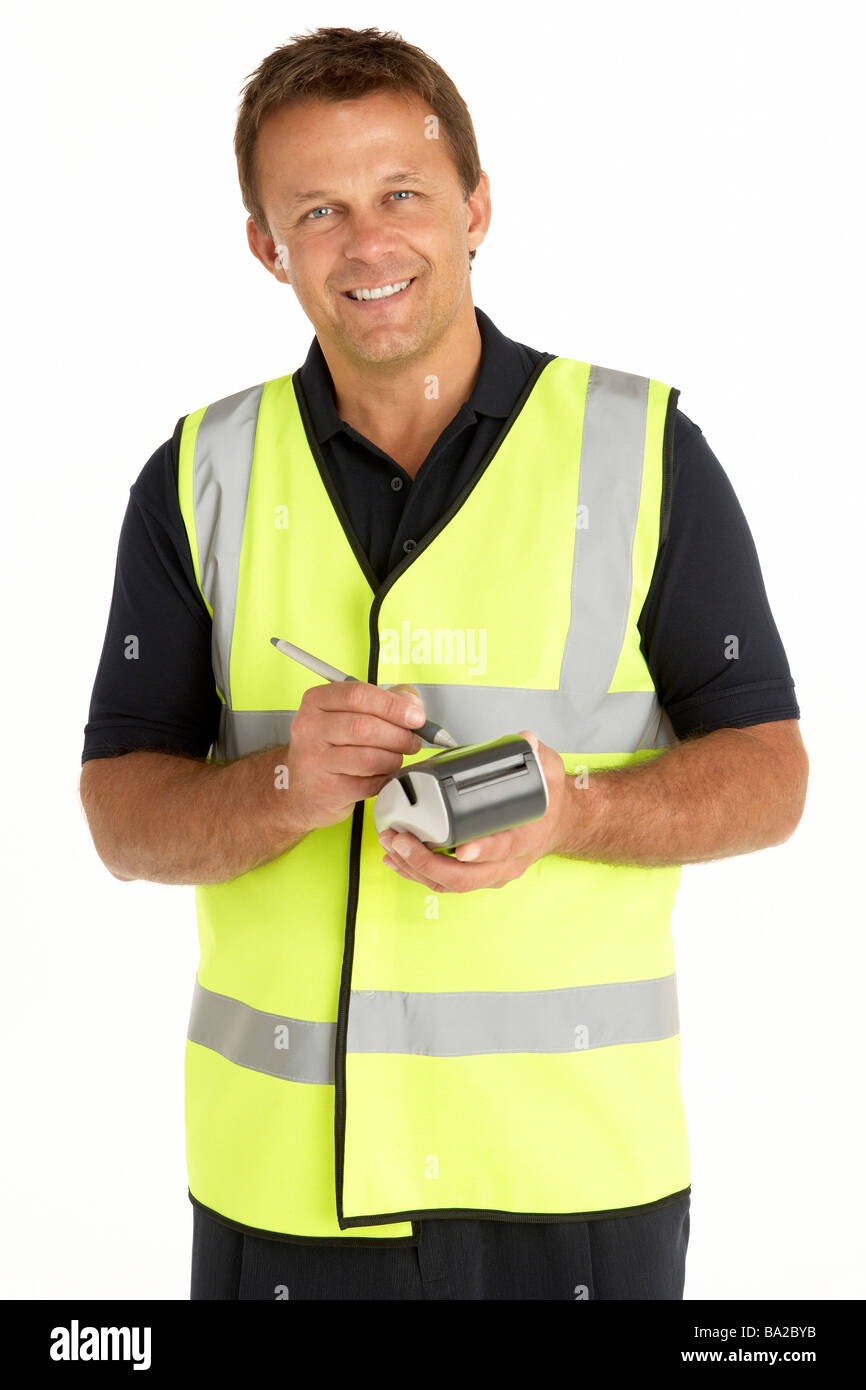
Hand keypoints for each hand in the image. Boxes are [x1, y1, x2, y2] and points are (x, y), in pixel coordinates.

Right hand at [287, 680, 425, 831]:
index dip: (393, 705)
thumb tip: (412, 704)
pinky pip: (369, 783)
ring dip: (394, 758)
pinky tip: (382, 775)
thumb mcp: (347, 715)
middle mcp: (310, 728)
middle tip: (412, 741)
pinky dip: (384, 779)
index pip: (357, 694)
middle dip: (399, 735)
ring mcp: (315, 761)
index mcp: (316, 702)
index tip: (415, 716)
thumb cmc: (330, 748)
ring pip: (369, 757)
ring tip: (396, 758)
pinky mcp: (327, 790)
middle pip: (364, 726)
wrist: (300, 789)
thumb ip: (383, 702)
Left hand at [377, 731, 567, 891]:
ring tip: (390, 845)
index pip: (504, 848)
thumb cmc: (548, 802)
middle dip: (427, 863)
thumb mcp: (549, 772)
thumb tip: (526, 740)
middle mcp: (507, 863)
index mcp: (526, 839)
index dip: (483, 850)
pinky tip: (396, 858)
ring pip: (449, 884)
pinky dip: (417, 872)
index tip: (461, 849)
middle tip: (401, 840)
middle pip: (465, 877)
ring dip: (415, 868)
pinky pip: (443, 882)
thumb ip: (536, 755)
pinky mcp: (475, 875)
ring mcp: (490, 873)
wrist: (558, 825)